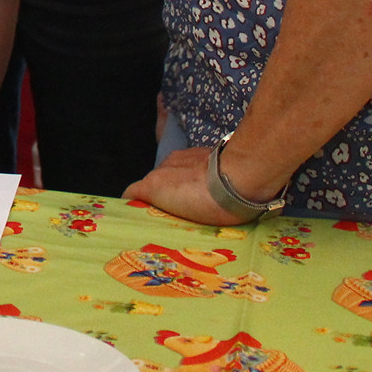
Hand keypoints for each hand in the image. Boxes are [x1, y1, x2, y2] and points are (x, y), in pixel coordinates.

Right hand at [122, 146, 252, 225]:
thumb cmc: (212, 204)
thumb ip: (168, 216)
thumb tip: (163, 218)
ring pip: (171, 173)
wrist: (240, 176)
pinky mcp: (197, 150)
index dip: (136, 206)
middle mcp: (161, 167)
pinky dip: (192, 174)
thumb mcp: (186, 221)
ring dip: (178, 184)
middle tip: (178, 215)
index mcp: (152, 185)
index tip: (144, 219)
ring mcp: (179, 157)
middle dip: (162, 197)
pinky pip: (187, 164)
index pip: (131, 194)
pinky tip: (210, 185)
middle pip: (153, 183)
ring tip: (198, 200)